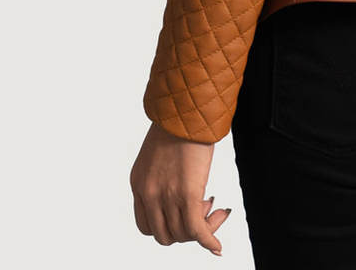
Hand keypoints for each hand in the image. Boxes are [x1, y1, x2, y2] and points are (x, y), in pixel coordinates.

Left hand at [130, 121, 231, 254]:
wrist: (186, 109)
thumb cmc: (178, 124)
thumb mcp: (158, 154)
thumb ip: (162, 175)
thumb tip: (182, 188)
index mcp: (138, 184)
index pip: (147, 226)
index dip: (169, 226)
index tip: (187, 212)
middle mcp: (149, 194)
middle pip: (165, 235)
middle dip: (187, 230)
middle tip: (206, 209)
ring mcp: (167, 196)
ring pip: (183, 235)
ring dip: (203, 230)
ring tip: (217, 210)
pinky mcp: (187, 193)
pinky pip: (197, 230)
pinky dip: (209, 240)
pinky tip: (217, 246)